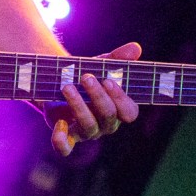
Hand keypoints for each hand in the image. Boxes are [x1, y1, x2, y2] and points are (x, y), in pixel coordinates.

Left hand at [45, 42, 140, 156]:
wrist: (60, 83)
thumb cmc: (87, 76)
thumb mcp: (101, 65)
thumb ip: (118, 58)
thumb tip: (136, 48)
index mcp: (119, 109)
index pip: (129, 112)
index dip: (121, 98)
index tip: (109, 80)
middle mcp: (105, 124)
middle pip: (109, 116)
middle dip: (98, 96)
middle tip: (86, 77)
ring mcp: (86, 132)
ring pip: (88, 126)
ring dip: (78, 105)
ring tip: (67, 86)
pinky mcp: (66, 135)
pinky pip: (66, 147)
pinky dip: (62, 140)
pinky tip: (59, 124)